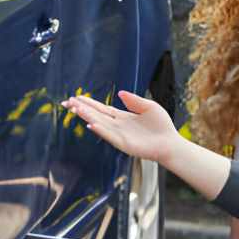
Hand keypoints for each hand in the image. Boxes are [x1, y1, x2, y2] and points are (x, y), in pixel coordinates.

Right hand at [62, 91, 178, 163]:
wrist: (170, 143)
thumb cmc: (162, 126)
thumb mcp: (149, 106)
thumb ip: (134, 100)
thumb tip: (120, 93)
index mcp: (123, 117)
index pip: (101, 109)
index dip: (88, 103)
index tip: (75, 97)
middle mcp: (118, 126)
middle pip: (96, 115)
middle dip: (82, 109)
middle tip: (67, 102)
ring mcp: (120, 135)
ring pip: (100, 124)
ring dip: (87, 117)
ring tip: (75, 109)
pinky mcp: (124, 144)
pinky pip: (110, 136)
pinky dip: (100, 130)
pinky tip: (91, 124)